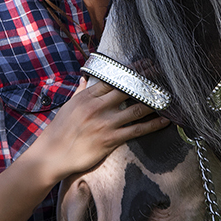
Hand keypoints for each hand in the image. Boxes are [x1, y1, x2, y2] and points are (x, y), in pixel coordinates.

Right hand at [28, 76, 171, 184]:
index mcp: (88, 96)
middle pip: (129, 89)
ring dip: (155, 103)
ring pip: (136, 109)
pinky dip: (153, 125)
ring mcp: (105, 123)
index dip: (133, 71)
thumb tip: (85, 79)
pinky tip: (165, 121)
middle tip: (162, 74)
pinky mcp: (110, 140)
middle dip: (148, 81)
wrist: (51, 155)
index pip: (114, 79)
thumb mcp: (68, 107)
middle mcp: (98, 107)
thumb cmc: (59, 131)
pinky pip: (137, 130)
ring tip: (169, 97)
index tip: (146, 65)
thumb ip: (80, 92)